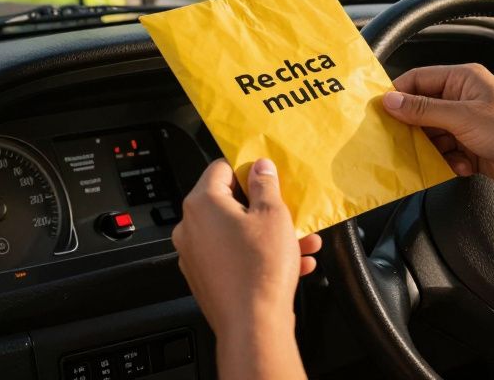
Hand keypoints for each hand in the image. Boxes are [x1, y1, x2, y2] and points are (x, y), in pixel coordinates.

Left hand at [172, 159, 320, 342]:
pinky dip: (259, 255)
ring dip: (268, 233)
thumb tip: (259, 167)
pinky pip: (234, 256)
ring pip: (236, 232)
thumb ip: (265, 184)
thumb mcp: (273, 215)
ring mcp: (195, 255)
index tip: (268, 178)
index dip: (247, 169)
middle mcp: (190, 228)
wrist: (253, 326)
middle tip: (288, 211)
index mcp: (201, 203)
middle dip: (263, 207)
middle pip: (229, 202)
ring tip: (302, 241)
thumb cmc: (260, 270)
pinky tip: (293, 262)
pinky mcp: (206, 278)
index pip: (221, 168)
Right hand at [382, 63, 493, 192]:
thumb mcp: (463, 117)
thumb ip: (423, 110)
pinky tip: (461, 165)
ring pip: (433, 136)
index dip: (397, 95)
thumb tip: (391, 101)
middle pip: (422, 111)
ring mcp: (468, 124)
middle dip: (414, 129)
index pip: (417, 80)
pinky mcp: (473, 148)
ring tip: (441, 156)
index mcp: (462, 79)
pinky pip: (447, 154)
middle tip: (400, 142)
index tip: (379, 112)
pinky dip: (448, 162)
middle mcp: (463, 99)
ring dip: (433, 150)